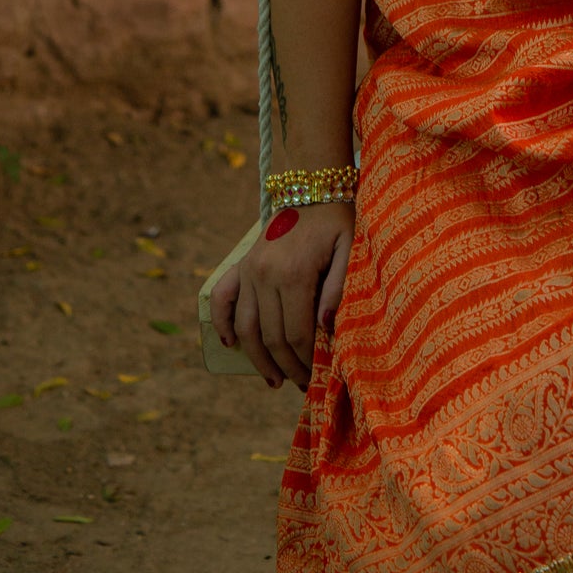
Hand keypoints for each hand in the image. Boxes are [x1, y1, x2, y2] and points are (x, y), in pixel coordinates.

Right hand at [209, 199, 353, 389]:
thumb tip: (324, 329)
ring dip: (258, 358)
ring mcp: (249, 270)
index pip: (295, 333)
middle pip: (271, 336)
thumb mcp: (350, 249)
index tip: (317, 377)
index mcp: (293, 273)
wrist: (313, 187)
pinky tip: (230, 345)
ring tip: (274, 380)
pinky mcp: (242, 265)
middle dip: (287, 366)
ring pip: (246, 326)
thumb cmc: (338, 222)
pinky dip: (222, 323)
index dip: (306, 361)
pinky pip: (224, 298)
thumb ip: (338, 288)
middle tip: (302, 384)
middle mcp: (264, 274)